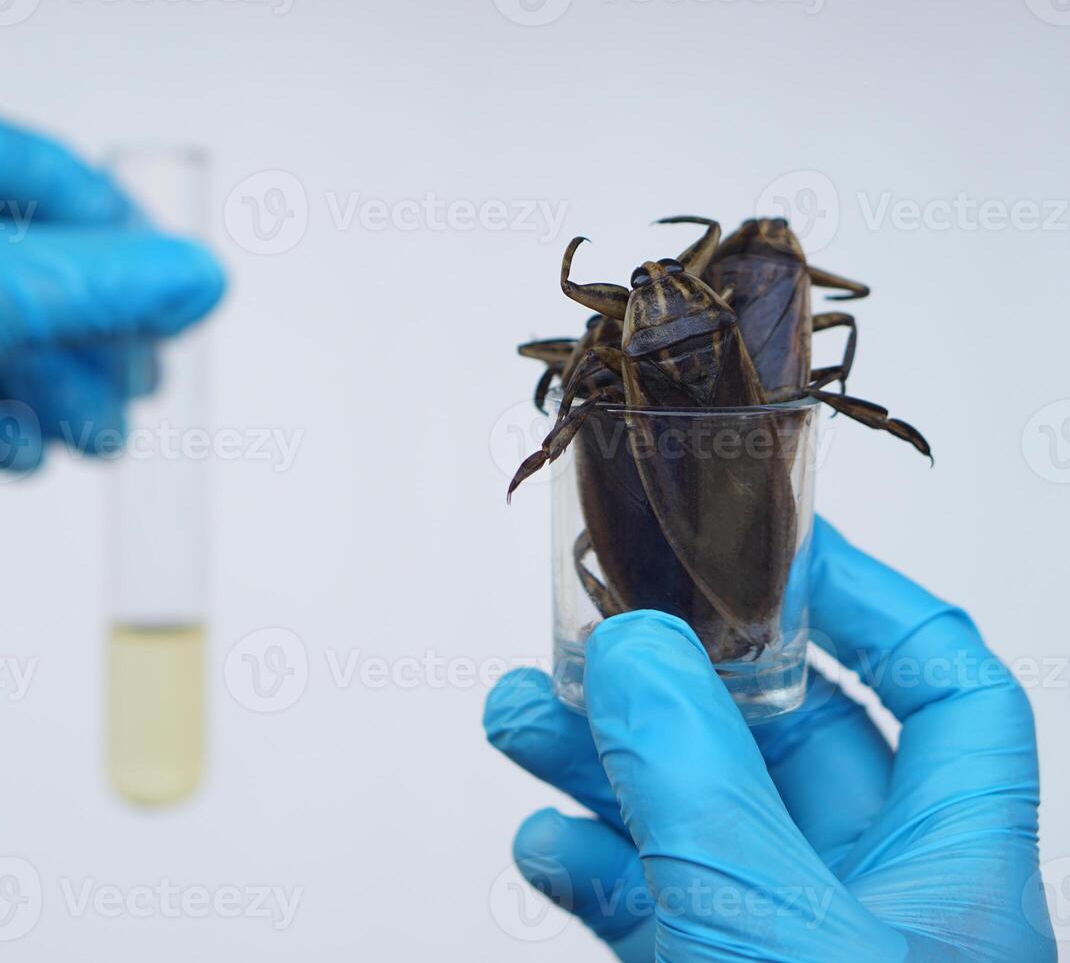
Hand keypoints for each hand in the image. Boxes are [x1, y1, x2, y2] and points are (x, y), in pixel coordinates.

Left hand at [0, 84, 223, 630]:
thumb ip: (108, 285)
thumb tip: (201, 276)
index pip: (57, 179)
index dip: (126, 249)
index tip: (177, 309)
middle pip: (33, 262)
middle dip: (92, 337)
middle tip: (137, 391)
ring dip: (54, 389)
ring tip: (92, 440)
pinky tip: (17, 454)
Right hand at [484, 518, 1054, 960]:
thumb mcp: (770, 922)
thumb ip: (697, 779)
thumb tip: (635, 647)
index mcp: (951, 869)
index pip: (945, 687)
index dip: (869, 600)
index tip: (772, 548)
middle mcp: (877, 901)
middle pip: (783, 743)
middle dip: (675, 679)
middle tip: (595, 632)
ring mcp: (788, 946)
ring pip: (695, 821)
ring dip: (601, 762)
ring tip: (521, 713)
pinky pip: (650, 908)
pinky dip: (591, 867)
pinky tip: (545, 842)